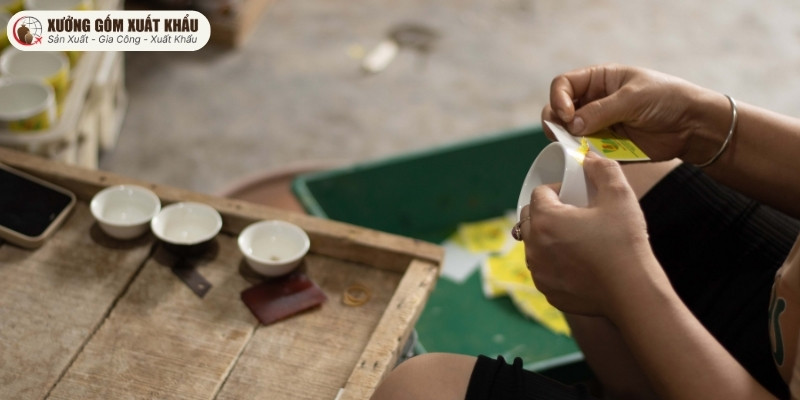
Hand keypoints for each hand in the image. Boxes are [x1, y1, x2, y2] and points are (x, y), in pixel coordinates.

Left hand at [521, 153, 665, 316]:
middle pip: (530, 217)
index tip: (577, 196)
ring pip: (534, 244)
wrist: (633, 291)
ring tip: (575, 238)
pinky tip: (577, 263)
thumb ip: (602, 169)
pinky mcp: (547, 290)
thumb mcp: (619, 196)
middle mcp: (534, 246)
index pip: (539, 193)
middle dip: (547, 212)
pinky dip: (554, 262)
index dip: (558, 190)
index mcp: (545, 219)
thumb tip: (589, 158)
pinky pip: (543, 268)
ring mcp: (538, 271)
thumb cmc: (624, 243)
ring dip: (547, 237)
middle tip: (575, 216)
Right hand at [541, 64, 728, 162]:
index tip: (567, 115)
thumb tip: (571, 125)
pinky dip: (580, 156)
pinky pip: (584, 152)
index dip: (558, 99)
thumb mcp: (633, 97)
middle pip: (558, 109)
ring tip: (576, 146)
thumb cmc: (667, 99)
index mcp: (598, 80)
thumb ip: (601, 110)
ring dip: (566, 140)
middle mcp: (593, 102)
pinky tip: (587, 158)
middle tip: (564, 133)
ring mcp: (597, 126)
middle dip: (556, 121)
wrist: (693, 126)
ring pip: (567, 133)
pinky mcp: (605, 147)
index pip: (563, 85)